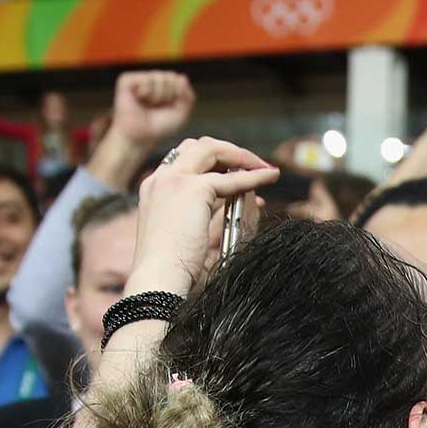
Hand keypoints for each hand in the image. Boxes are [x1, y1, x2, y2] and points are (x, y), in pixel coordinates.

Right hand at [109, 71, 196, 153]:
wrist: (141, 137)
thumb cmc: (159, 127)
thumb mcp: (181, 113)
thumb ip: (188, 96)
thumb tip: (182, 77)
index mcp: (164, 86)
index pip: (178, 79)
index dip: (178, 95)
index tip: (169, 107)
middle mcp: (151, 80)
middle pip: (170, 76)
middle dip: (168, 95)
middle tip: (156, 107)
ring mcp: (138, 79)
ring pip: (158, 77)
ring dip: (157, 95)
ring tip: (148, 104)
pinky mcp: (126, 80)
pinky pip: (145, 79)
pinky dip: (146, 92)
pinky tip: (139, 99)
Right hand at [126, 137, 278, 297]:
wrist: (158, 280)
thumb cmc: (175, 272)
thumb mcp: (200, 239)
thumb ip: (221, 219)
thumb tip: (254, 201)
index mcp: (154, 192)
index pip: (184, 161)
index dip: (213, 162)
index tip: (236, 171)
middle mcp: (160, 180)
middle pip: (197, 147)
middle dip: (228, 151)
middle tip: (254, 164)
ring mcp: (174, 181)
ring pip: (211, 150)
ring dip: (241, 156)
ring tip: (264, 167)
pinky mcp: (192, 189)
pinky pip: (232, 178)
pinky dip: (254, 176)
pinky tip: (271, 176)